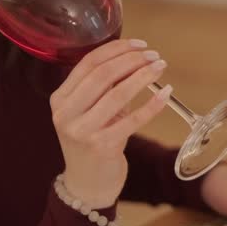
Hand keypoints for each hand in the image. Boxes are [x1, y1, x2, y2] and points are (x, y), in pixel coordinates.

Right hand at [50, 39, 171, 208]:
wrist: (87, 182)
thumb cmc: (94, 138)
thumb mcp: (92, 110)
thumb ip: (105, 86)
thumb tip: (135, 57)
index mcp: (60, 99)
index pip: (88, 64)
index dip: (115, 49)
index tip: (139, 44)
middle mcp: (66, 113)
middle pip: (102, 75)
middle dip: (131, 60)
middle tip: (154, 55)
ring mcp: (82, 131)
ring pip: (117, 94)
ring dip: (143, 77)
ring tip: (161, 67)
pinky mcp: (102, 146)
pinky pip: (133, 120)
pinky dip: (152, 104)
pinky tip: (166, 93)